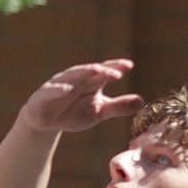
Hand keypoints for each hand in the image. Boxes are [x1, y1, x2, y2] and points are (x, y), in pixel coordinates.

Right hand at [21, 61, 142, 136]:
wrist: (46, 122)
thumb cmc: (73, 113)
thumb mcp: (99, 112)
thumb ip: (118, 106)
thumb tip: (142, 101)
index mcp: (90, 81)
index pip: (104, 72)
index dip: (115, 67)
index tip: (129, 65)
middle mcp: (76, 79)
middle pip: (91, 72)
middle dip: (103, 70)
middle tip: (118, 72)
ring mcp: (59, 85)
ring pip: (72, 76)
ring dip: (83, 73)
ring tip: (95, 70)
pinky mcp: (44, 95)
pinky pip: (52, 90)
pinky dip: (59, 89)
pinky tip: (66, 89)